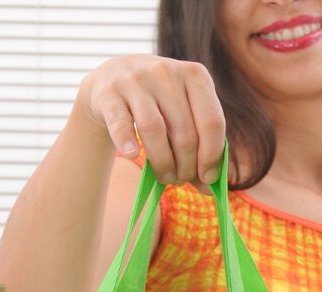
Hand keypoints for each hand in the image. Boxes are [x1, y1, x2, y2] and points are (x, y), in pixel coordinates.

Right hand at [77, 55, 225, 188]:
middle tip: (181, 180)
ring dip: (163, 163)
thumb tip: (210, 188)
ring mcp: (136, 79)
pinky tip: (132, 155)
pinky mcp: (109, 92)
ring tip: (165, 177)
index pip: (211, 122)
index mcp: (195, 75)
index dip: (211, 156)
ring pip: (155, 130)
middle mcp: (167, 73)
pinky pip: (121, 123)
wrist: (113, 76)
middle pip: (184, 132)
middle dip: (186, 166)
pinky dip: (127, 142)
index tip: (207, 178)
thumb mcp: (184, 114)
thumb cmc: (159, 103)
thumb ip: (201, 146)